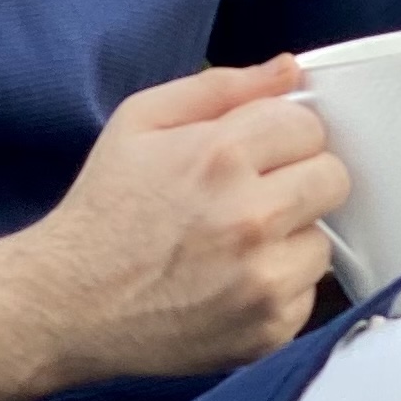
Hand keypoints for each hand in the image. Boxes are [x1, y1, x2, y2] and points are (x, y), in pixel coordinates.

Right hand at [22, 56, 351, 380]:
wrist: (68, 304)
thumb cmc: (104, 209)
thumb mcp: (140, 123)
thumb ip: (220, 88)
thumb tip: (289, 71)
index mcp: (222, 155)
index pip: (308, 127)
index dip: (282, 136)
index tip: (257, 154)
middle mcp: (251, 218)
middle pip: (332, 179)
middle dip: (298, 180)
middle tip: (253, 196)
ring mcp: (263, 280)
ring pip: (322, 241)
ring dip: (289, 239)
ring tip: (235, 246)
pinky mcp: (269, 329)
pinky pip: (307, 295)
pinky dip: (278, 288)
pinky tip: (231, 284)